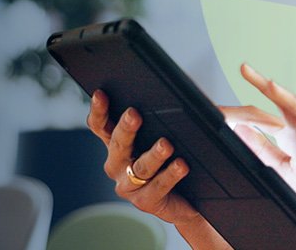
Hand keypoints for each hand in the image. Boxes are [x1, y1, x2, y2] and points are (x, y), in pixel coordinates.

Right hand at [86, 90, 201, 226]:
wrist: (190, 198)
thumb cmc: (178, 158)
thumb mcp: (175, 132)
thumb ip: (178, 116)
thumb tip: (196, 100)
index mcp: (119, 143)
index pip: (102, 125)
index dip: (99, 110)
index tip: (100, 94)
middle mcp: (118, 164)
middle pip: (118, 144)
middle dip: (126, 128)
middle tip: (134, 114)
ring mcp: (129, 185)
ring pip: (140, 167)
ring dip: (153, 154)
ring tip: (166, 145)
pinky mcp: (146, 201)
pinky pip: (158, 186)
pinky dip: (170, 175)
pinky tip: (181, 166)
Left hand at [234, 63, 295, 234]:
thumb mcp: (284, 171)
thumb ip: (264, 151)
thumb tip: (242, 131)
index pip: (276, 108)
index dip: (261, 89)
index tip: (245, 68)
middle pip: (291, 106)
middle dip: (270, 87)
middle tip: (245, 69)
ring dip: (292, 103)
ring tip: (273, 88)